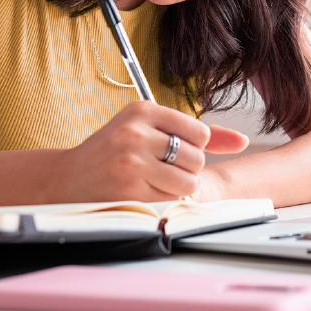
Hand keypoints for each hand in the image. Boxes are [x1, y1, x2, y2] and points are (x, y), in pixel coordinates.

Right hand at [51, 101, 246, 201]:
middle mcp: (136, 132)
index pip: (199, 131)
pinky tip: (144, 192)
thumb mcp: (148, 129)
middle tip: (161, 168)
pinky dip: (164, 201)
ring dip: (178, 188)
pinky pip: (170, 200)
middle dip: (186, 169)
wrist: (67, 178)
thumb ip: (197, 134)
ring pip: (187, 182)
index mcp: (142, 110)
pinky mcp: (130, 191)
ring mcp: (132, 162)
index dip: (193, 147)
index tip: (172, 150)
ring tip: (155, 182)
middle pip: (196, 158)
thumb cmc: (113, 152)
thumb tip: (243, 140)